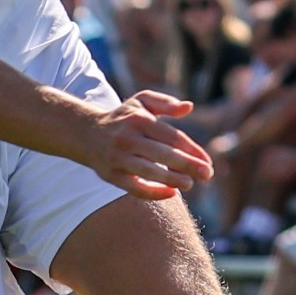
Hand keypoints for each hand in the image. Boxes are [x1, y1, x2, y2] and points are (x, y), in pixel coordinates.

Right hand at [84, 90, 215, 199]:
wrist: (87, 134)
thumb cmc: (123, 118)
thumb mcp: (141, 101)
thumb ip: (165, 102)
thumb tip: (189, 107)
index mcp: (139, 119)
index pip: (172, 137)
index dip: (192, 150)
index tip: (207, 161)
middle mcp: (127, 138)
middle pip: (163, 154)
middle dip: (188, 165)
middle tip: (208, 175)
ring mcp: (118, 158)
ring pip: (149, 172)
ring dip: (172, 179)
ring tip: (190, 184)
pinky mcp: (111, 175)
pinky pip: (134, 188)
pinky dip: (153, 192)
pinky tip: (171, 193)